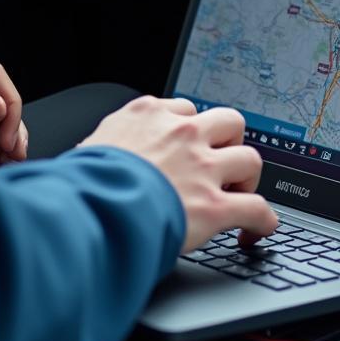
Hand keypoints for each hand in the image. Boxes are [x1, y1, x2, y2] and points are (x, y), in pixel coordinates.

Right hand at [80, 97, 277, 251]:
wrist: (85, 210)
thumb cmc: (78, 184)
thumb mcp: (87, 148)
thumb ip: (108, 146)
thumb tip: (97, 157)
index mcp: (148, 116)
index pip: (185, 111)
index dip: (192, 131)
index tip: (192, 146)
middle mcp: (181, 135)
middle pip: (229, 122)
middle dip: (230, 143)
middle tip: (222, 165)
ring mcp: (202, 168)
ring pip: (249, 159)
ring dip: (248, 179)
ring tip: (239, 195)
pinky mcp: (213, 206)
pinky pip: (255, 208)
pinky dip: (261, 220)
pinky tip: (257, 229)